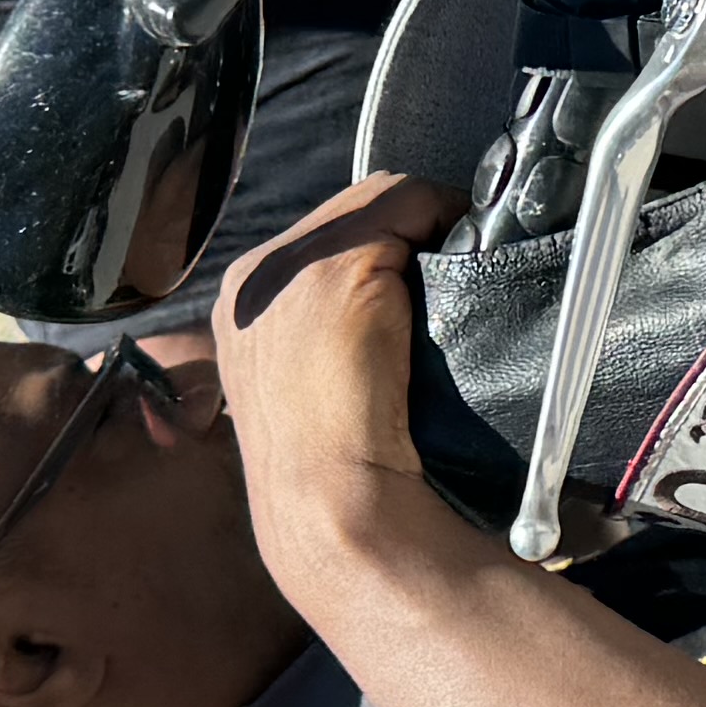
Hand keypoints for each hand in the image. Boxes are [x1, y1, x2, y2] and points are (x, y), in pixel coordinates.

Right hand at [207, 170, 466, 583]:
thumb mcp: (305, 385)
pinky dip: (442, 218)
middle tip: (449, 258)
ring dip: (421, 224)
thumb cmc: (329, 468)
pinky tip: (465, 253)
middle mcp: (252, 277)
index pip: (318, 235)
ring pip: (376, 201)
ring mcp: (288, 267)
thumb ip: (321, 331)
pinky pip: (405, 204)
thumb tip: (388, 298)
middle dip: (400, 226)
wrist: (329, 505)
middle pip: (345, 210)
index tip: (422, 267)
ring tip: (458, 260)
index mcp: (240, 304)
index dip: (379, 240)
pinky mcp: (336, 268)